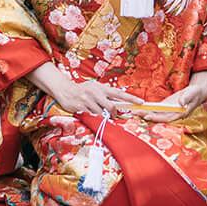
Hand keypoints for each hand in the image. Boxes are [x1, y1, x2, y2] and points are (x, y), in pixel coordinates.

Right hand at [28, 62, 144, 115]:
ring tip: (97, 113)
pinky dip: (93, 118)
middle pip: (111, 107)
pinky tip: (88, 114)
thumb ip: (105, 94)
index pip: (119, 93)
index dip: (131, 98)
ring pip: (101, 114)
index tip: (141, 102)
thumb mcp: (94, 88)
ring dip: (102, 117)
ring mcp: (88, 100)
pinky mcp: (81, 107)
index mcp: (101, 87)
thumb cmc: (82, 90)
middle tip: (112, 116)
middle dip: (114, 114)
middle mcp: (95, 92)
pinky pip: (91, 117)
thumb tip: (119, 101)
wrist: (65, 90)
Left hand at [140, 70, 206, 122]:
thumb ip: (187, 97)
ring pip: (157, 114)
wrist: (196, 92)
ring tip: (135, 111)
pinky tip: (141, 108)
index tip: (148, 116)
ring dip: (146, 113)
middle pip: (159, 117)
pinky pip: (157, 109)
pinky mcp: (167, 106)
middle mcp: (174, 114)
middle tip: (136, 113)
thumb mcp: (193, 93)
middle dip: (147, 115)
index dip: (157, 118)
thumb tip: (181, 103)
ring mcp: (170, 111)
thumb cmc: (196, 92)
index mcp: (181, 113)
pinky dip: (149, 109)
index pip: (167, 117)